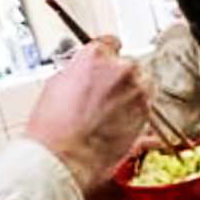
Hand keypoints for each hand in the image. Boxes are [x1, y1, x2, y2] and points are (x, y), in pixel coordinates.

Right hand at [26, 37, 149, 188]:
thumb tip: (86, 73)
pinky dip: (136, 113)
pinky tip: (118, 124)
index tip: (108, 63)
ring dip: (131, 95)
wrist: (63, 156)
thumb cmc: (53, 126)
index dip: (108, 56)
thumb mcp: (57, 84)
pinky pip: (146, 108)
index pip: (111, 43)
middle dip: (121, 78)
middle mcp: (121, 69)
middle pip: (130, 65)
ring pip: (142, 85)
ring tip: (110, 113)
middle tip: (105, 95)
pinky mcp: (146, 114)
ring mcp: (137, 91)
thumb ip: (80, 71)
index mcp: (96, 56)